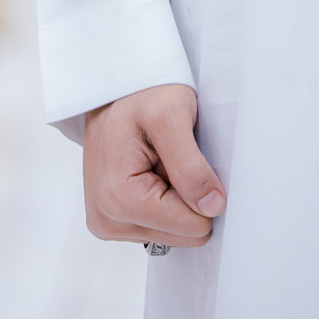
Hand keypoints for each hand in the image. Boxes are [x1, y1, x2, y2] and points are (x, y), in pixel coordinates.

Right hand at [84, 83, 226, 247]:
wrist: (116, 83)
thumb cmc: (141, 91)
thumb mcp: (172, 116)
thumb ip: (192, 167)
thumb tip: (213, 208)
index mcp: (118, 198)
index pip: (190, 227)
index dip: (201, 190)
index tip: (187, 156)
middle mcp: (106, 218)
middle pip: (181, 234)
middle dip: (186, 193)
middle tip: (172, 155)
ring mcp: (108, 222)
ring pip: (172, 231)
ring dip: (175, 193)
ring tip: (160, 157)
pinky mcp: (114, 219)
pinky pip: (159, 224)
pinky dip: (165, 195)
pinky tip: (154, 167)